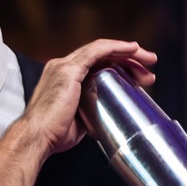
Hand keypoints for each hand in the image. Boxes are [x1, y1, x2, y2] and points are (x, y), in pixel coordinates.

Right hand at [16, 39, 157, 157]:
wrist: (37, 137)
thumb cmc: (54, 134)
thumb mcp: (77, 119)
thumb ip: (89, 111)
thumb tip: (104, 116)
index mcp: (63, 76)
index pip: (96, 63)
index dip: (119, 65)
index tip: (139, 76)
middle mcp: (62, 66)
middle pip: (102, 55)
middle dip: (129, 59)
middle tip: (149, 68)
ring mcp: (64, 66)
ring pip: (102, 50)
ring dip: (128, 53)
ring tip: (149, 59)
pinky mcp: (69, 70)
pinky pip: (97, 51)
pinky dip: (116, 47)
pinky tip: (132, 48)